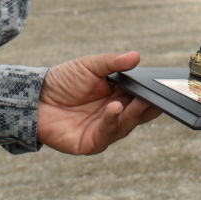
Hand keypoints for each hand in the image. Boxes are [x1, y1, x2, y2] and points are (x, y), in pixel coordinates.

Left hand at [37, 51, 160, 154]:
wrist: (35, 97)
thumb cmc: (62, 81)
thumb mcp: (89, 65)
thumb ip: (112, 63)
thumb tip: (136, 56)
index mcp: (118, 97)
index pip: (142, 99)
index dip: (153, 95)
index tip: (165, 88)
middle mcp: (114, 115)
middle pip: (138, 114)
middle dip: (147, 106)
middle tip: (156, 97)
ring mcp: (103, 130)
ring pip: (125, 125)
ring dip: (132, 113)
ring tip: (137, 101)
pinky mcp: (90, 143)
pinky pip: (106, 135)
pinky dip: (112, 121)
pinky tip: (114, 108)